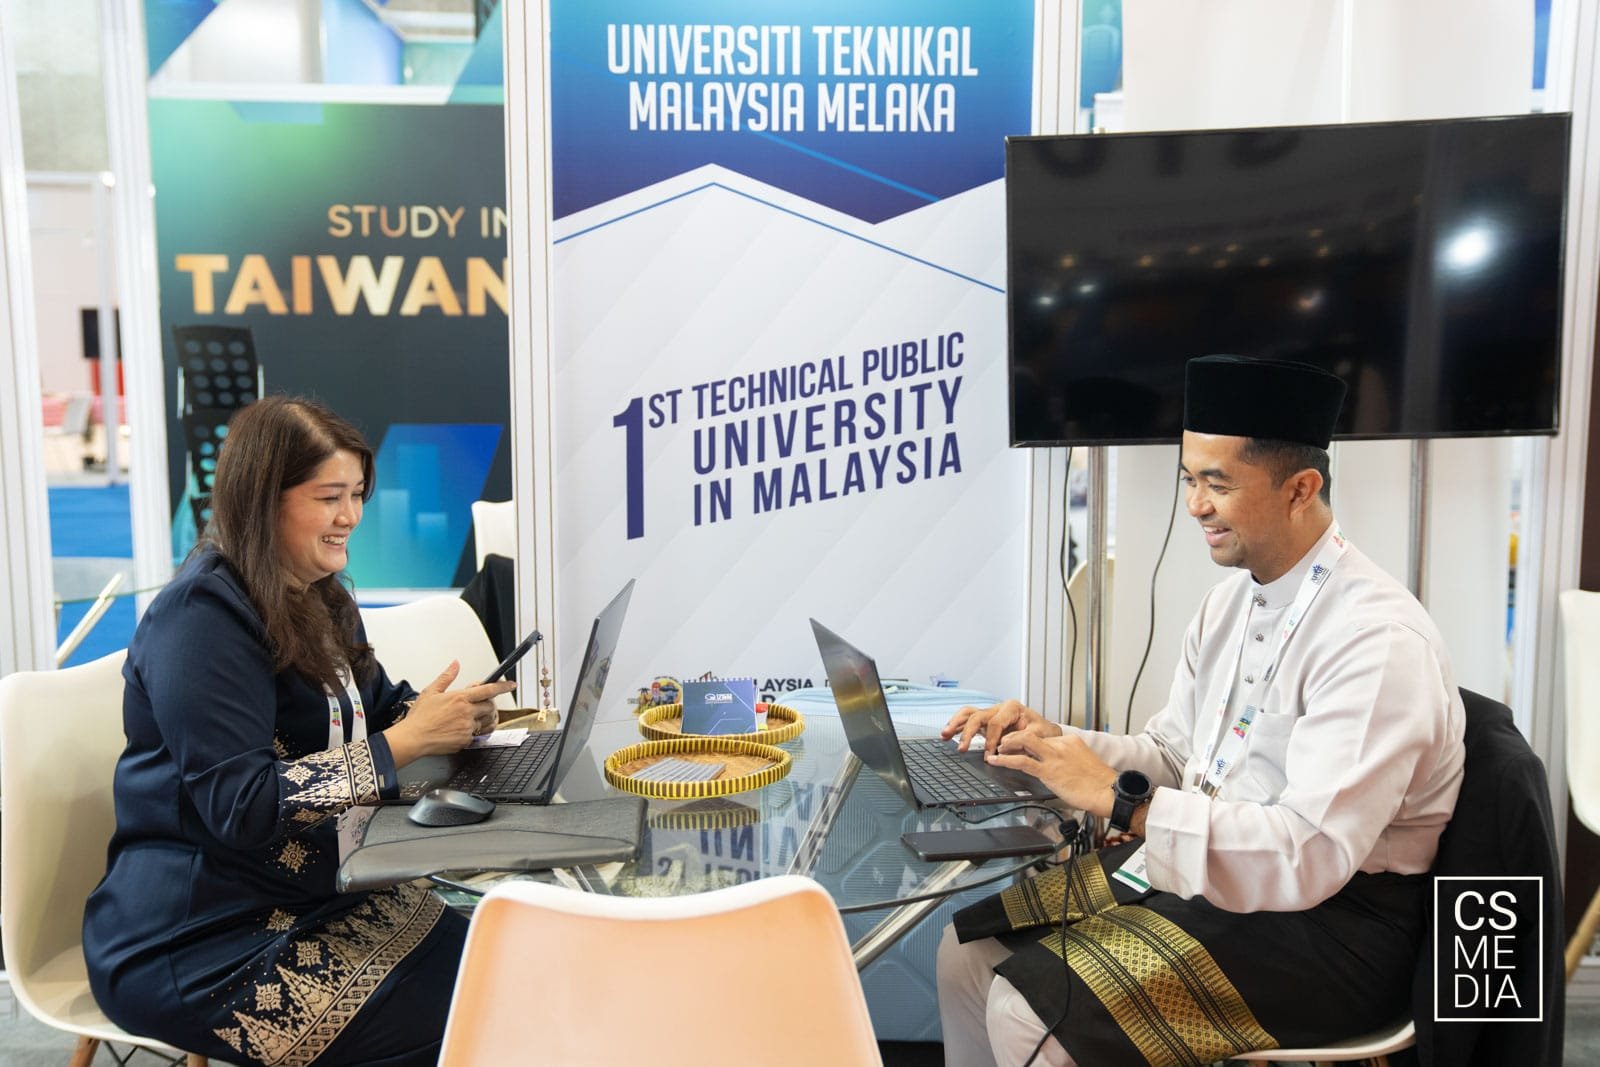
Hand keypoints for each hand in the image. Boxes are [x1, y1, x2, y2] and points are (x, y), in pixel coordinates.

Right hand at [382, 661, 516, 766]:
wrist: (413, 739)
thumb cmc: (419, 717)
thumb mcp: (431, 691)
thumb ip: (447, 676)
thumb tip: (455, 664)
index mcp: (459, 698)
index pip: (488, 690)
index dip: (502, 686)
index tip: (511, 685)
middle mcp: (466, 713)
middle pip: (490, 706)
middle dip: (489, 704)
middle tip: (480, 704)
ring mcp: (467, 728)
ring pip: (487, 721)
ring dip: (485, 718)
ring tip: (474, 716)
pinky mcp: (465, 741)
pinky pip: (478, 735)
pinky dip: (476, 731)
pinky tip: (465, 728)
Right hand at [940, 698, 1061, 755]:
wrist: (1045, 732)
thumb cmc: (1043, 732)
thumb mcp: (1040, 734)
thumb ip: (1022, 739)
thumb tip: (1003, 745)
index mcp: (1012, 708)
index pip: (996, 723)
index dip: (992, 740)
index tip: (990, 755)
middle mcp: (999, 708)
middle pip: (977, 716)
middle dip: (967, 732)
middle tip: (961, 747)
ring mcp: (990, 714)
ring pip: (968, 714)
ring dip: (955, 724)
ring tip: (944, 734)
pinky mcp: (985, 722)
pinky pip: (968, 720)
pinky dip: (957, 726)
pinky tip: (947, 734)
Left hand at [985, 732, 1116, 817]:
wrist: (1108, 792)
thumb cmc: (1099, 783)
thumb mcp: (1081, 763)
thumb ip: (1066, 761)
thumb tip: (1054, 768)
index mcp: (1070, 741)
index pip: (1042, 736)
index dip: (1026, 739)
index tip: (1017, 743)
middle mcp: (1061, 744)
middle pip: (1030, 734)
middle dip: (1013, 737)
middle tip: (1002, 743)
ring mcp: (1054, 756)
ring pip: (1023, 741)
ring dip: (1007, 744)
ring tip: (996, 749)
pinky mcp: (1049, 770)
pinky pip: (1022, 762)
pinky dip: (1005, 760)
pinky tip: (996, 761)